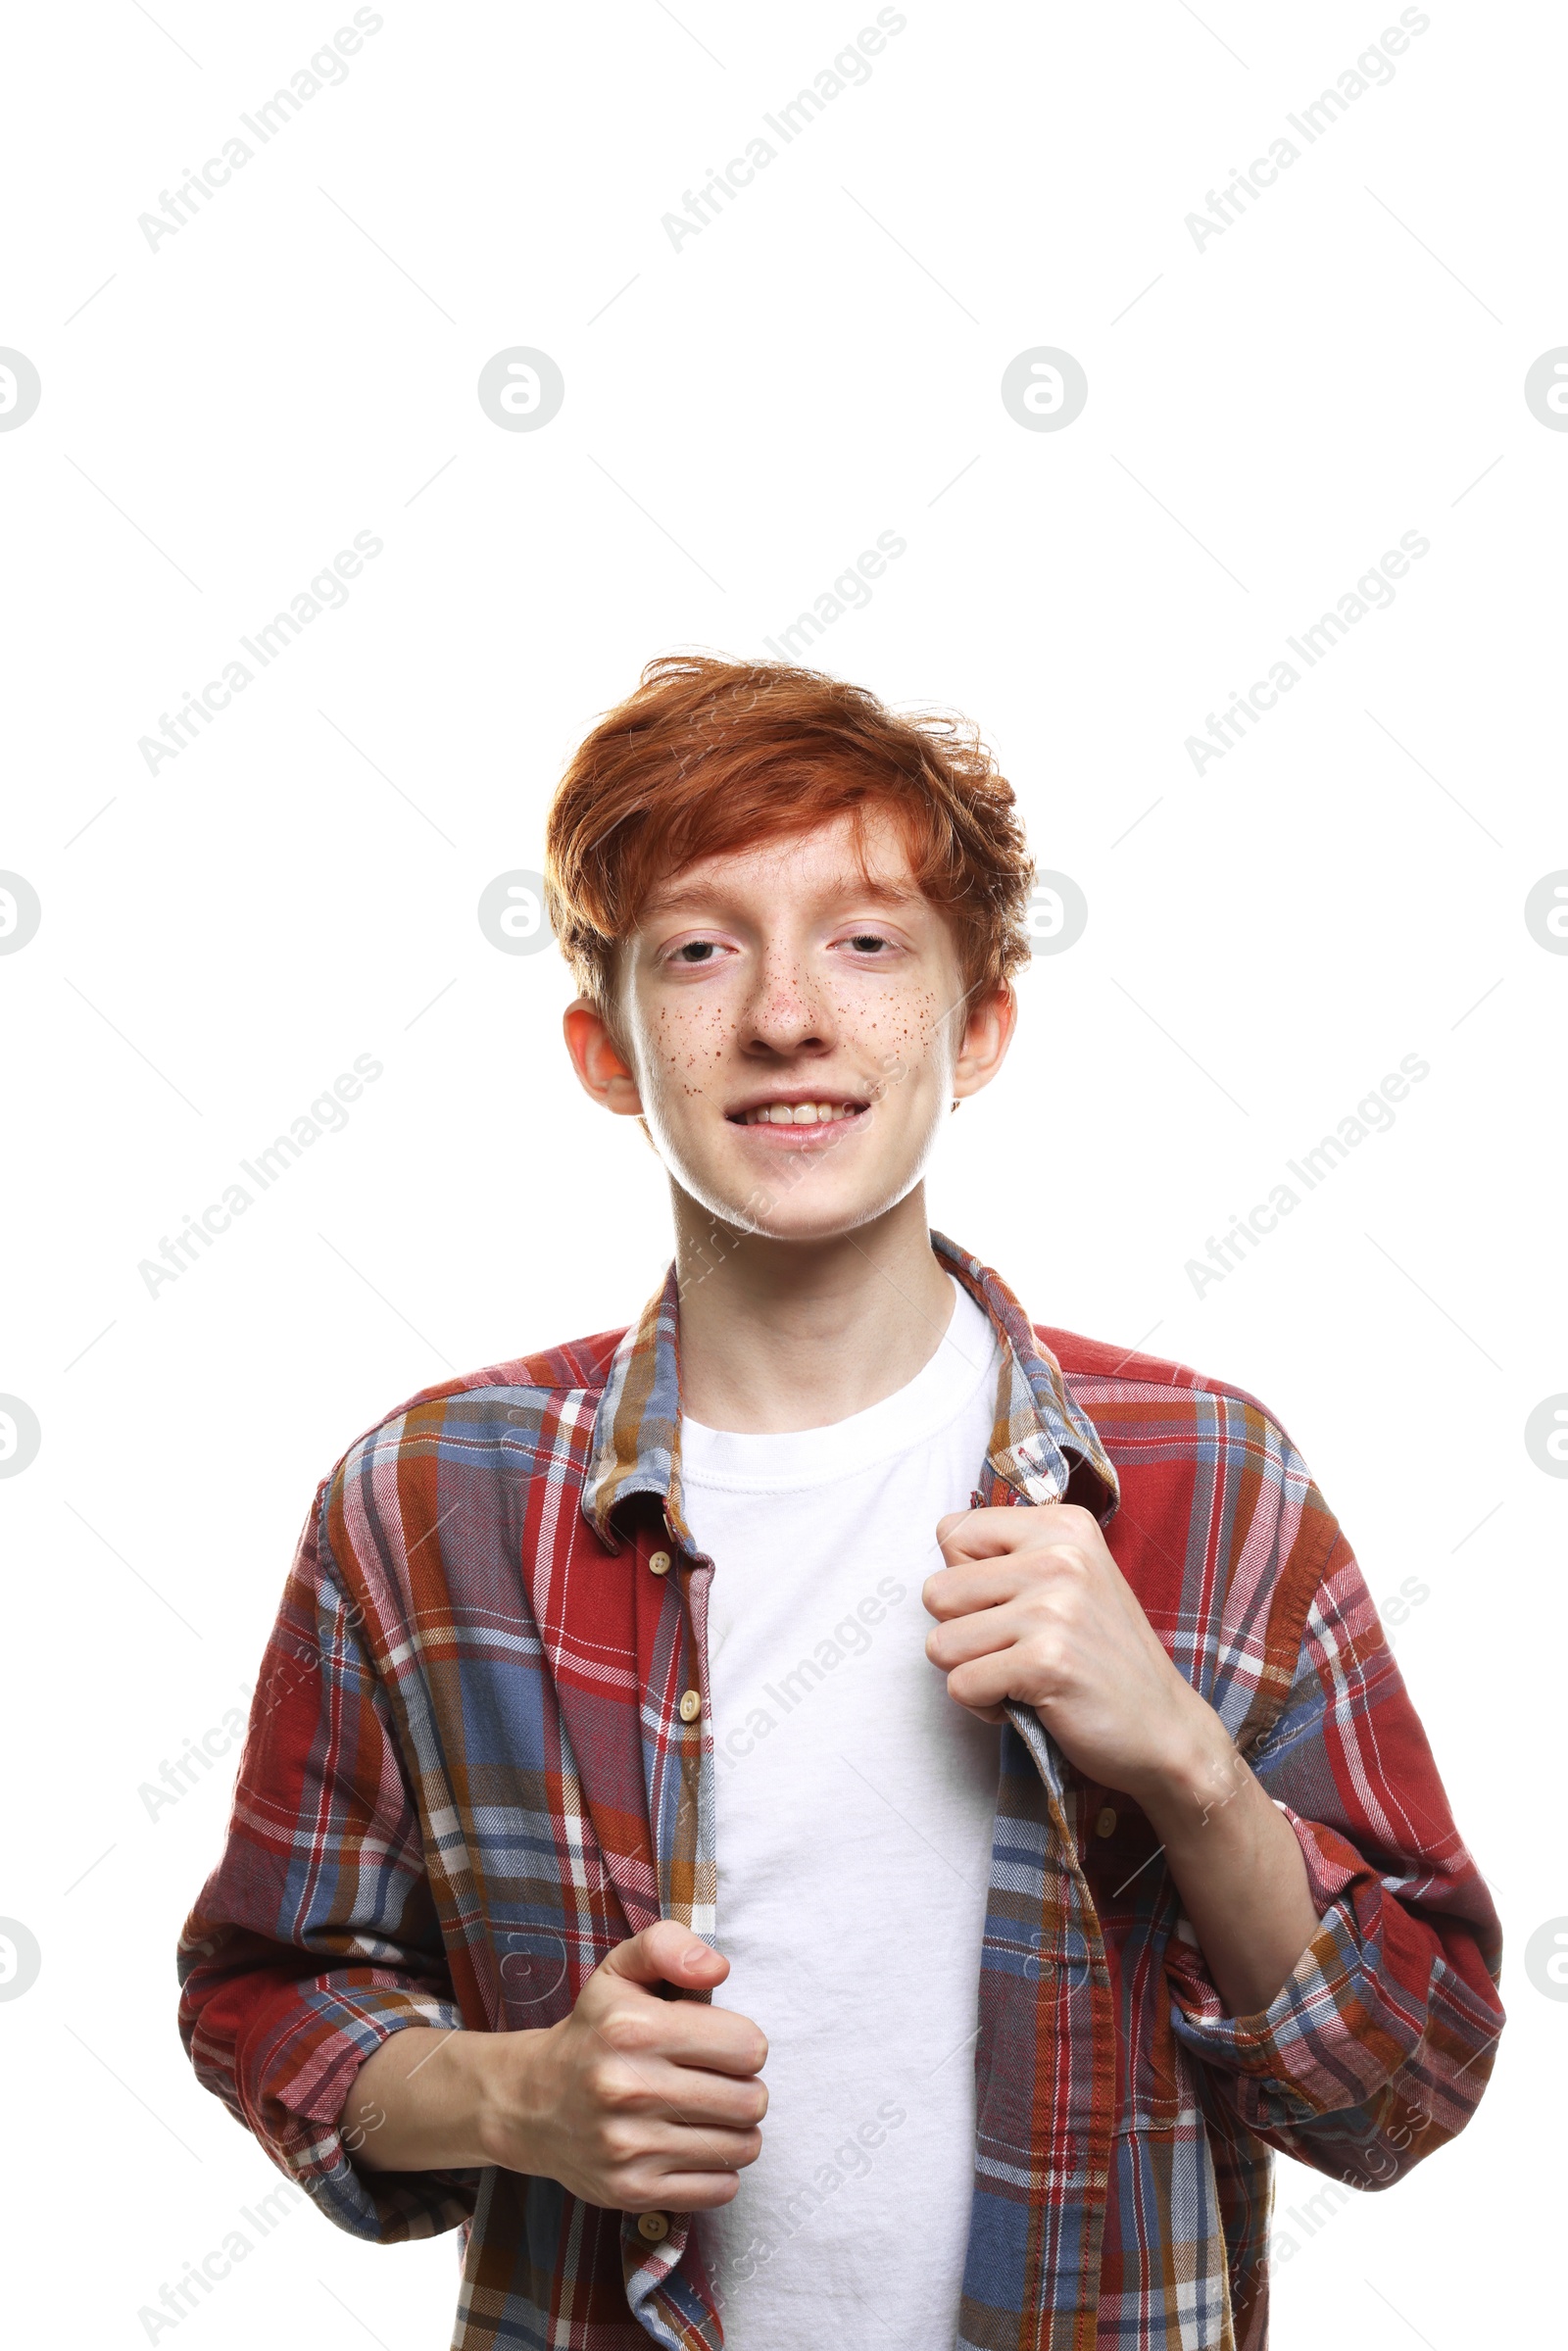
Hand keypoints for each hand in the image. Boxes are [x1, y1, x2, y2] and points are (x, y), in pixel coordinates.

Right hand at [476, 1919, 767, 2211]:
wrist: (530, 2104)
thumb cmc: (593, 2032)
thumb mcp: (621, 1971)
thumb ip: (670, 1946)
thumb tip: (718, 1968)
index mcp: (634, 2028)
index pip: (748, 2047)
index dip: (744, 2044)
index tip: (721, 2045)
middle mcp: (628, 2088)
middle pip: (750, 2101)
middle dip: (746, 2089)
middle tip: (719, 2083)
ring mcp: (629, 2147)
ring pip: (741, 2148)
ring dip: (737, 2132)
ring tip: (709, 2115)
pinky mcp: (631, 2192)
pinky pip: (719, 2190)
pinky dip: (720, 2172)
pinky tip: (693, 2147)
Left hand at [922, 1503, 1219, 1805]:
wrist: (1165, 1728)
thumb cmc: (1102, 1656)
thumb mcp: (1070, 1580)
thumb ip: (1009, 1559)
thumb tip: (940, 1571)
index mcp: (1063, 1525)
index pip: (951, 1532)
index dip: (964, 1581)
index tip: (1009, 1606)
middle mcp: (1060, 1556)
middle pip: (936, 1590)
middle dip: (961, 1631)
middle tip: (1015, 1649)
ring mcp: (1055, 1608)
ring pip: (941, 1643)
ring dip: (972, 1673)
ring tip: (1021, 1676)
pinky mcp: (1046, 1662)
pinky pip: (960, 1686)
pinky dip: (984, 1707)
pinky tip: (1030, 1702)